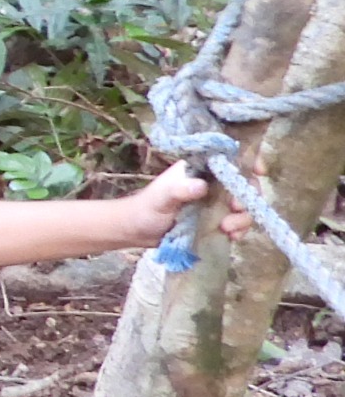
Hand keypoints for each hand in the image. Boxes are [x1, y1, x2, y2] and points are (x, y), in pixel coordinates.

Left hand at [119, 162, 245, 249]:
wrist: (138, 231)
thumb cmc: (147, 207)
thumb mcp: (162, 197)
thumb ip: (179, 189)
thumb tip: (201, 186)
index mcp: (201, 169)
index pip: (230, 159)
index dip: (249, 161)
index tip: (258, 171)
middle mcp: (213, 183)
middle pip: (244, 184)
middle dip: (247, 196)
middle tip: (236, 208)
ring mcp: (217, 203)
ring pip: (244, 206)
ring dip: (243, 217)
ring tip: (228, 229)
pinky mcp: (218, 221)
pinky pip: (238, 224)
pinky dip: (240, 230)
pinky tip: (232, 237)